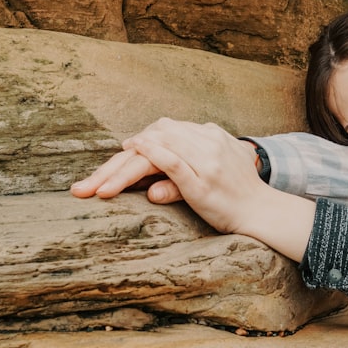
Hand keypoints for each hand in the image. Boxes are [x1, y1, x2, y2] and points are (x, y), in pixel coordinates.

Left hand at [72, 119, 314, 260]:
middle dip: (114, 164)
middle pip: (151, 141)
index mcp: (205, 135)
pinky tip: (129, 157)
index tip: (103, 174)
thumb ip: (177, 179)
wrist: (263, 212)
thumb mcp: (204, 181)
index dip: (128, 154)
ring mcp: (204, 159)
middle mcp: (204, 140)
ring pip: (156, 150)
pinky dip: (150, 156)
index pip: (159, 136)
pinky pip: (172, 161)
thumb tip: (151, 190)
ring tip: (96, 187)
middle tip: (84, 188)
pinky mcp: (204, 179)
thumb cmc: (234, 199)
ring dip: (121, 167)